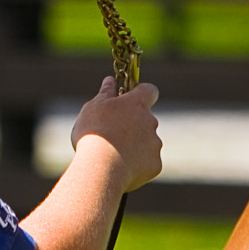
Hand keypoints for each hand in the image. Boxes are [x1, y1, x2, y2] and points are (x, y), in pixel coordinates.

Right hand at [68, 75, 162, 190]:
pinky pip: (147, 161)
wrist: (102, 168)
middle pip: (146, 119)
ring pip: (147, 141)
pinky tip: (120, 166)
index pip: (149, 90)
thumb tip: (110, 81)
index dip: (141, 93)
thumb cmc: (95, 133)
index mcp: (137, 104)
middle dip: (133, 124)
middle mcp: (151, 121)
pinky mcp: (155, 164)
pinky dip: (137, 163)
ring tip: (113, 153)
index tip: (130, 98)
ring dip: (135, 144)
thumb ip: (105, 93)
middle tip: (112, 132)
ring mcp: (155, 144)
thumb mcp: (93, 108)